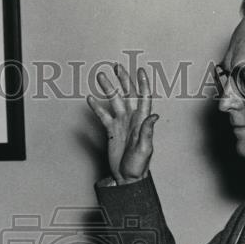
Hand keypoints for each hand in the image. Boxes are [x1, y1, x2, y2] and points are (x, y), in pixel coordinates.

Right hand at [86, 63, 157, 183]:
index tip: (140, 70)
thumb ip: (147, 131)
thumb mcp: (145, 149)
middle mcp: (132, 119)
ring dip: (108, 88)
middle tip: (116, 66)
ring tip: (100, 76)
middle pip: (128, 94)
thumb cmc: (139, 166)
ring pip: (113, 101)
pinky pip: (103, 115)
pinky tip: (90, 98)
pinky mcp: (111, 130)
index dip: (143, 83)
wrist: (128, 177)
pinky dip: (97, 107)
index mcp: (142, 121)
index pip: (144, 98)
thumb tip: (154, 115)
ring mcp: (121, 123)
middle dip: (123, 79)